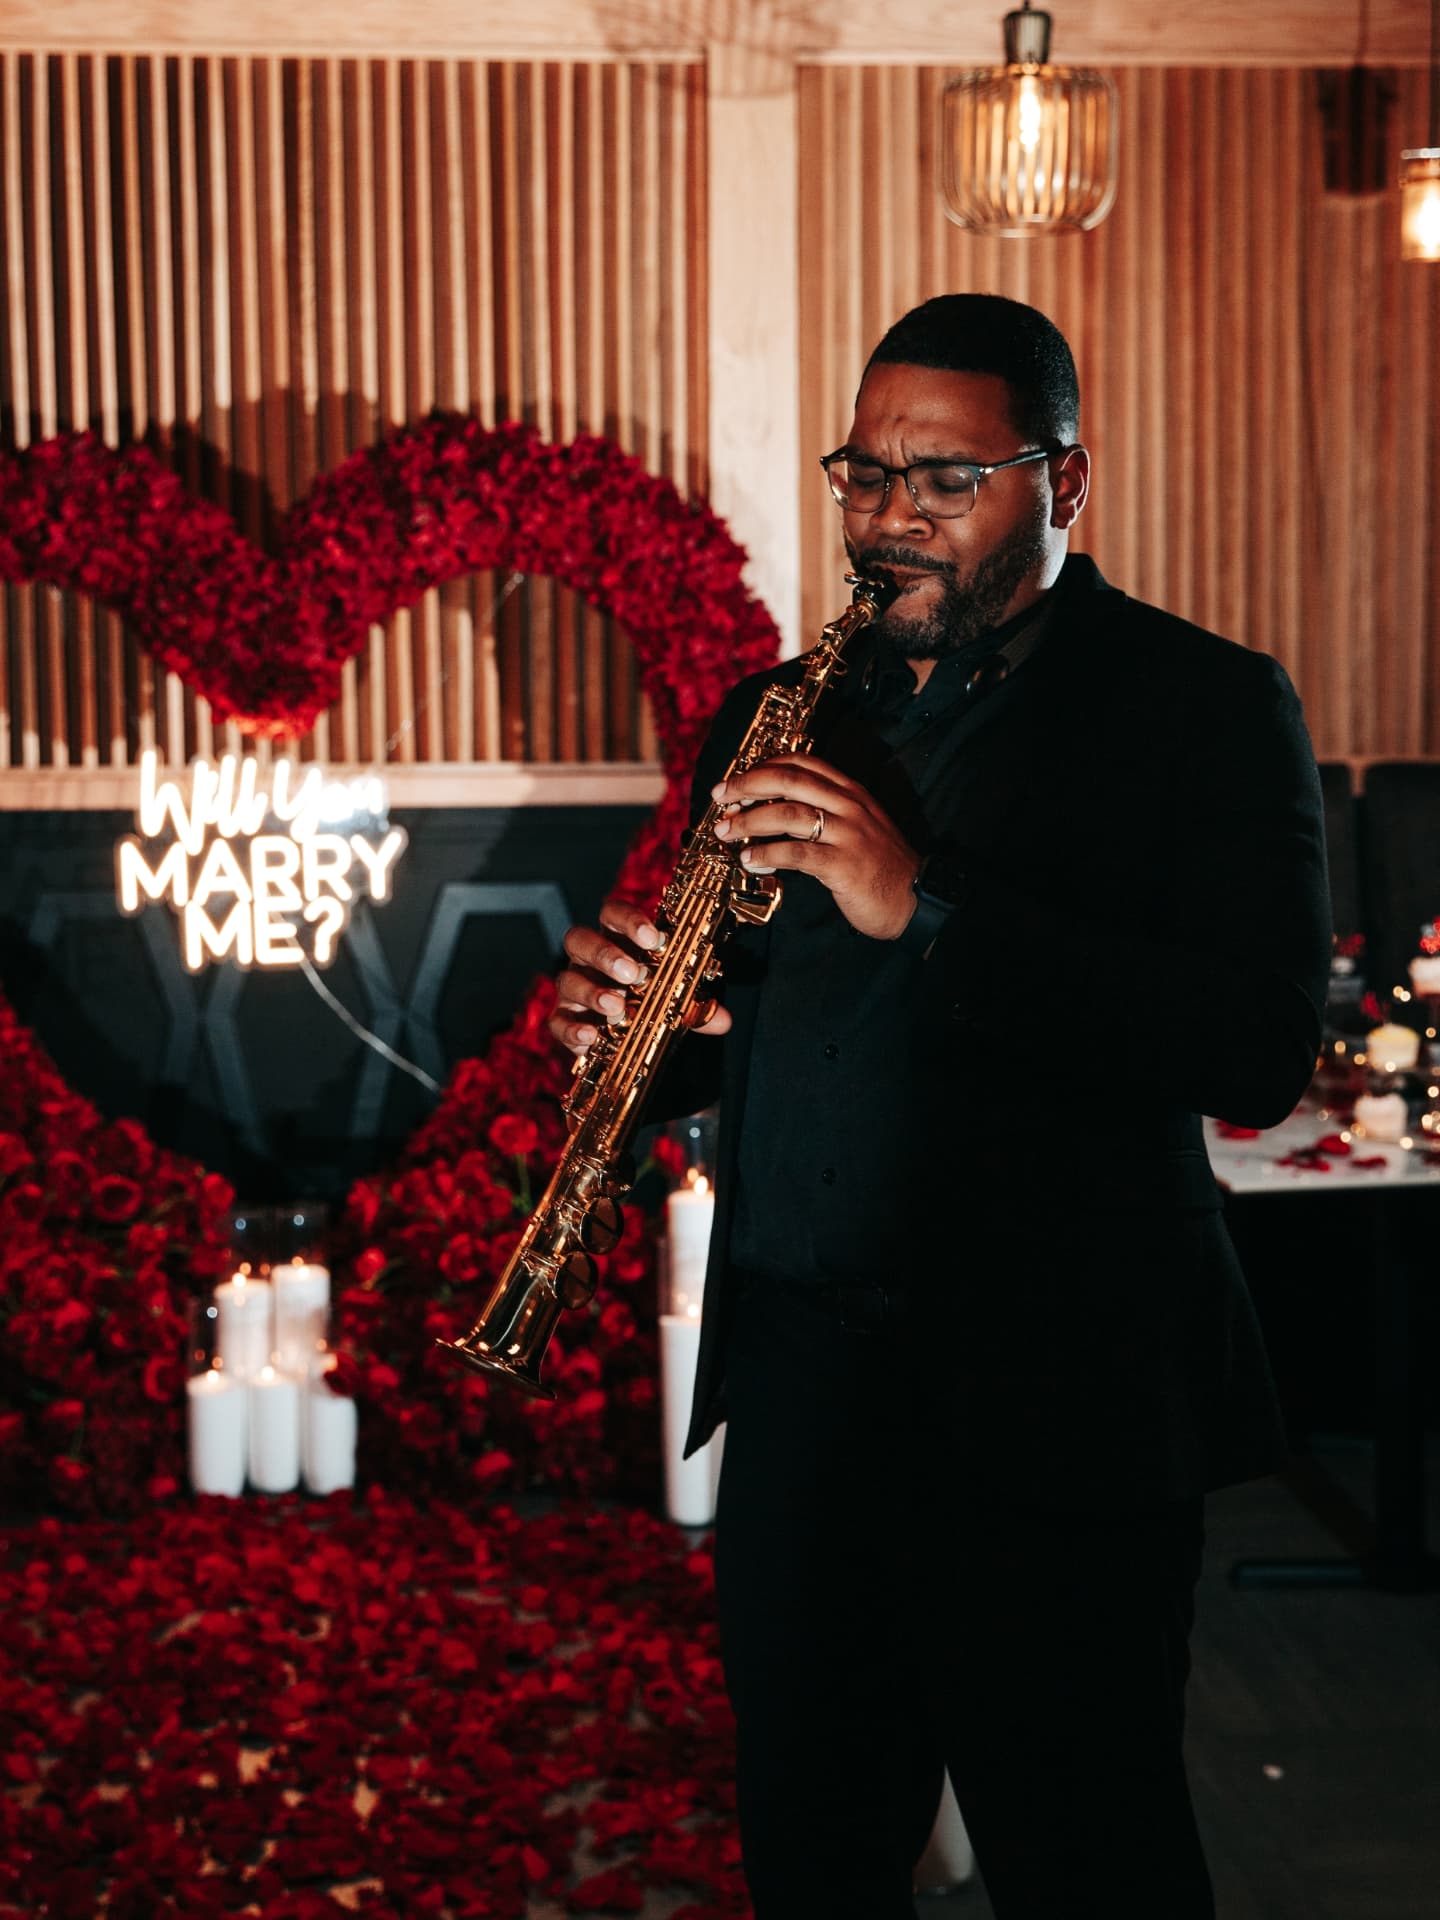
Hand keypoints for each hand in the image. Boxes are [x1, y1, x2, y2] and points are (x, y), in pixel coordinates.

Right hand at [550, 897, 732, 1054]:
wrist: (624, 1042)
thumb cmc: (648, 1006)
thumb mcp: (676, 1003)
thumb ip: (696, 1009)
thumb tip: (723, 1020)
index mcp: (617, 942)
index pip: (612, 914)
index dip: (629, 921)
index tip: (654, 938)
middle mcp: (589, 961)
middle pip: (579, 939)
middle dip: (605, 954)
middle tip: (633, 974)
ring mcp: (573, 989)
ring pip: (567, 979)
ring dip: (592, 991)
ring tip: (617, 1007)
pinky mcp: (564, 1020)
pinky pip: (558, 1021)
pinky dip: (574, 1028)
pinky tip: (593, 1036)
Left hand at [712, 753, 919, 940]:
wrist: (917, 899)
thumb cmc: (880, 867)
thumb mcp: (858, 826)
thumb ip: (826, 811)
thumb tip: (773, 810)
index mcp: (850, 792)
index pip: (802, 763)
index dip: (763, 766)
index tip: (736, 779)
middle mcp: (849, 806)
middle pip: (788, 781)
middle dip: (747, 785)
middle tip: (721, 797)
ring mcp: (847, 834)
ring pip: (787, 814)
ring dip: (749, 820)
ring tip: (725, 831)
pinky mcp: (843, 865)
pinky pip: (796, 853)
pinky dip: (767, 854)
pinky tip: (749, 860)